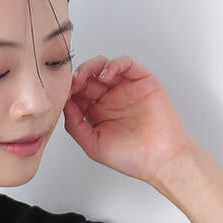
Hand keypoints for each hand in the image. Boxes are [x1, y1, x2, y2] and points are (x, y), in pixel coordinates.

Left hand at [63, 53, 196, 184]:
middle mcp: (109, 99)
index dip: (67, 91)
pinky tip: (104, 76)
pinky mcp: (142, 81)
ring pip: (103, 66)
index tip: (60, 94)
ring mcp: (125, 89)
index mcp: (96, 113)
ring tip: (83, 77)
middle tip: (70, 83)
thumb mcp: (93, 144)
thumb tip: (63, 104)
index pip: (76, 94)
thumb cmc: (132, 157)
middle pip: (87, 78)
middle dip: (76, 78)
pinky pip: (126, 64)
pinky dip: (113, 64)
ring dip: (90, 67)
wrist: (162, 158)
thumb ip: (75, 125)